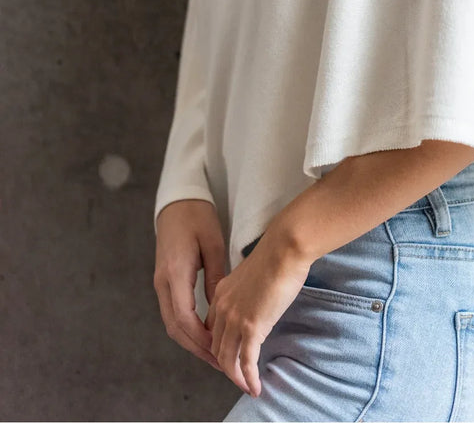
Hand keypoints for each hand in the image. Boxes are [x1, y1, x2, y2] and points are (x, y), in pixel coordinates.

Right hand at [153, 199, 225, 371]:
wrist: (177, 201)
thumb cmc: (198, 217)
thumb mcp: (212, 244)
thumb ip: (216, 277)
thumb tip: (220, 310)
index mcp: (174, 273)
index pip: (184, 318)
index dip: (201, 340)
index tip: (220, 353)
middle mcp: (163, 282)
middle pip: (175, 328)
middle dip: (197, 348)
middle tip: (221, 364)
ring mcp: (161, 283)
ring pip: (172, 323)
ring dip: (192, 342)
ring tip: (215, 355)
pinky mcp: (165, 281)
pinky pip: (174, 313)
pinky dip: (188, 328)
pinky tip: (205, 334)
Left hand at [206, 228, 311, 397]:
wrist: (284, 249)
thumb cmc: (277, 256)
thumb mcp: (253, 276)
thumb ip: (248, 292)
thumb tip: (256, 303)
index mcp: (221, 293)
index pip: (212, 328)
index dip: (219, 346)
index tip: (231, 355)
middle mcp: (222, 307)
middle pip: (216, 346)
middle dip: (225, 365)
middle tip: (239, 375)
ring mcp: (235, 319)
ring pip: (227, 359)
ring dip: (236, 377)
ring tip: (247, 386)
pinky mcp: (252, 327)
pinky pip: (246, 362)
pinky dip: (249, 379)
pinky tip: (255, 388)